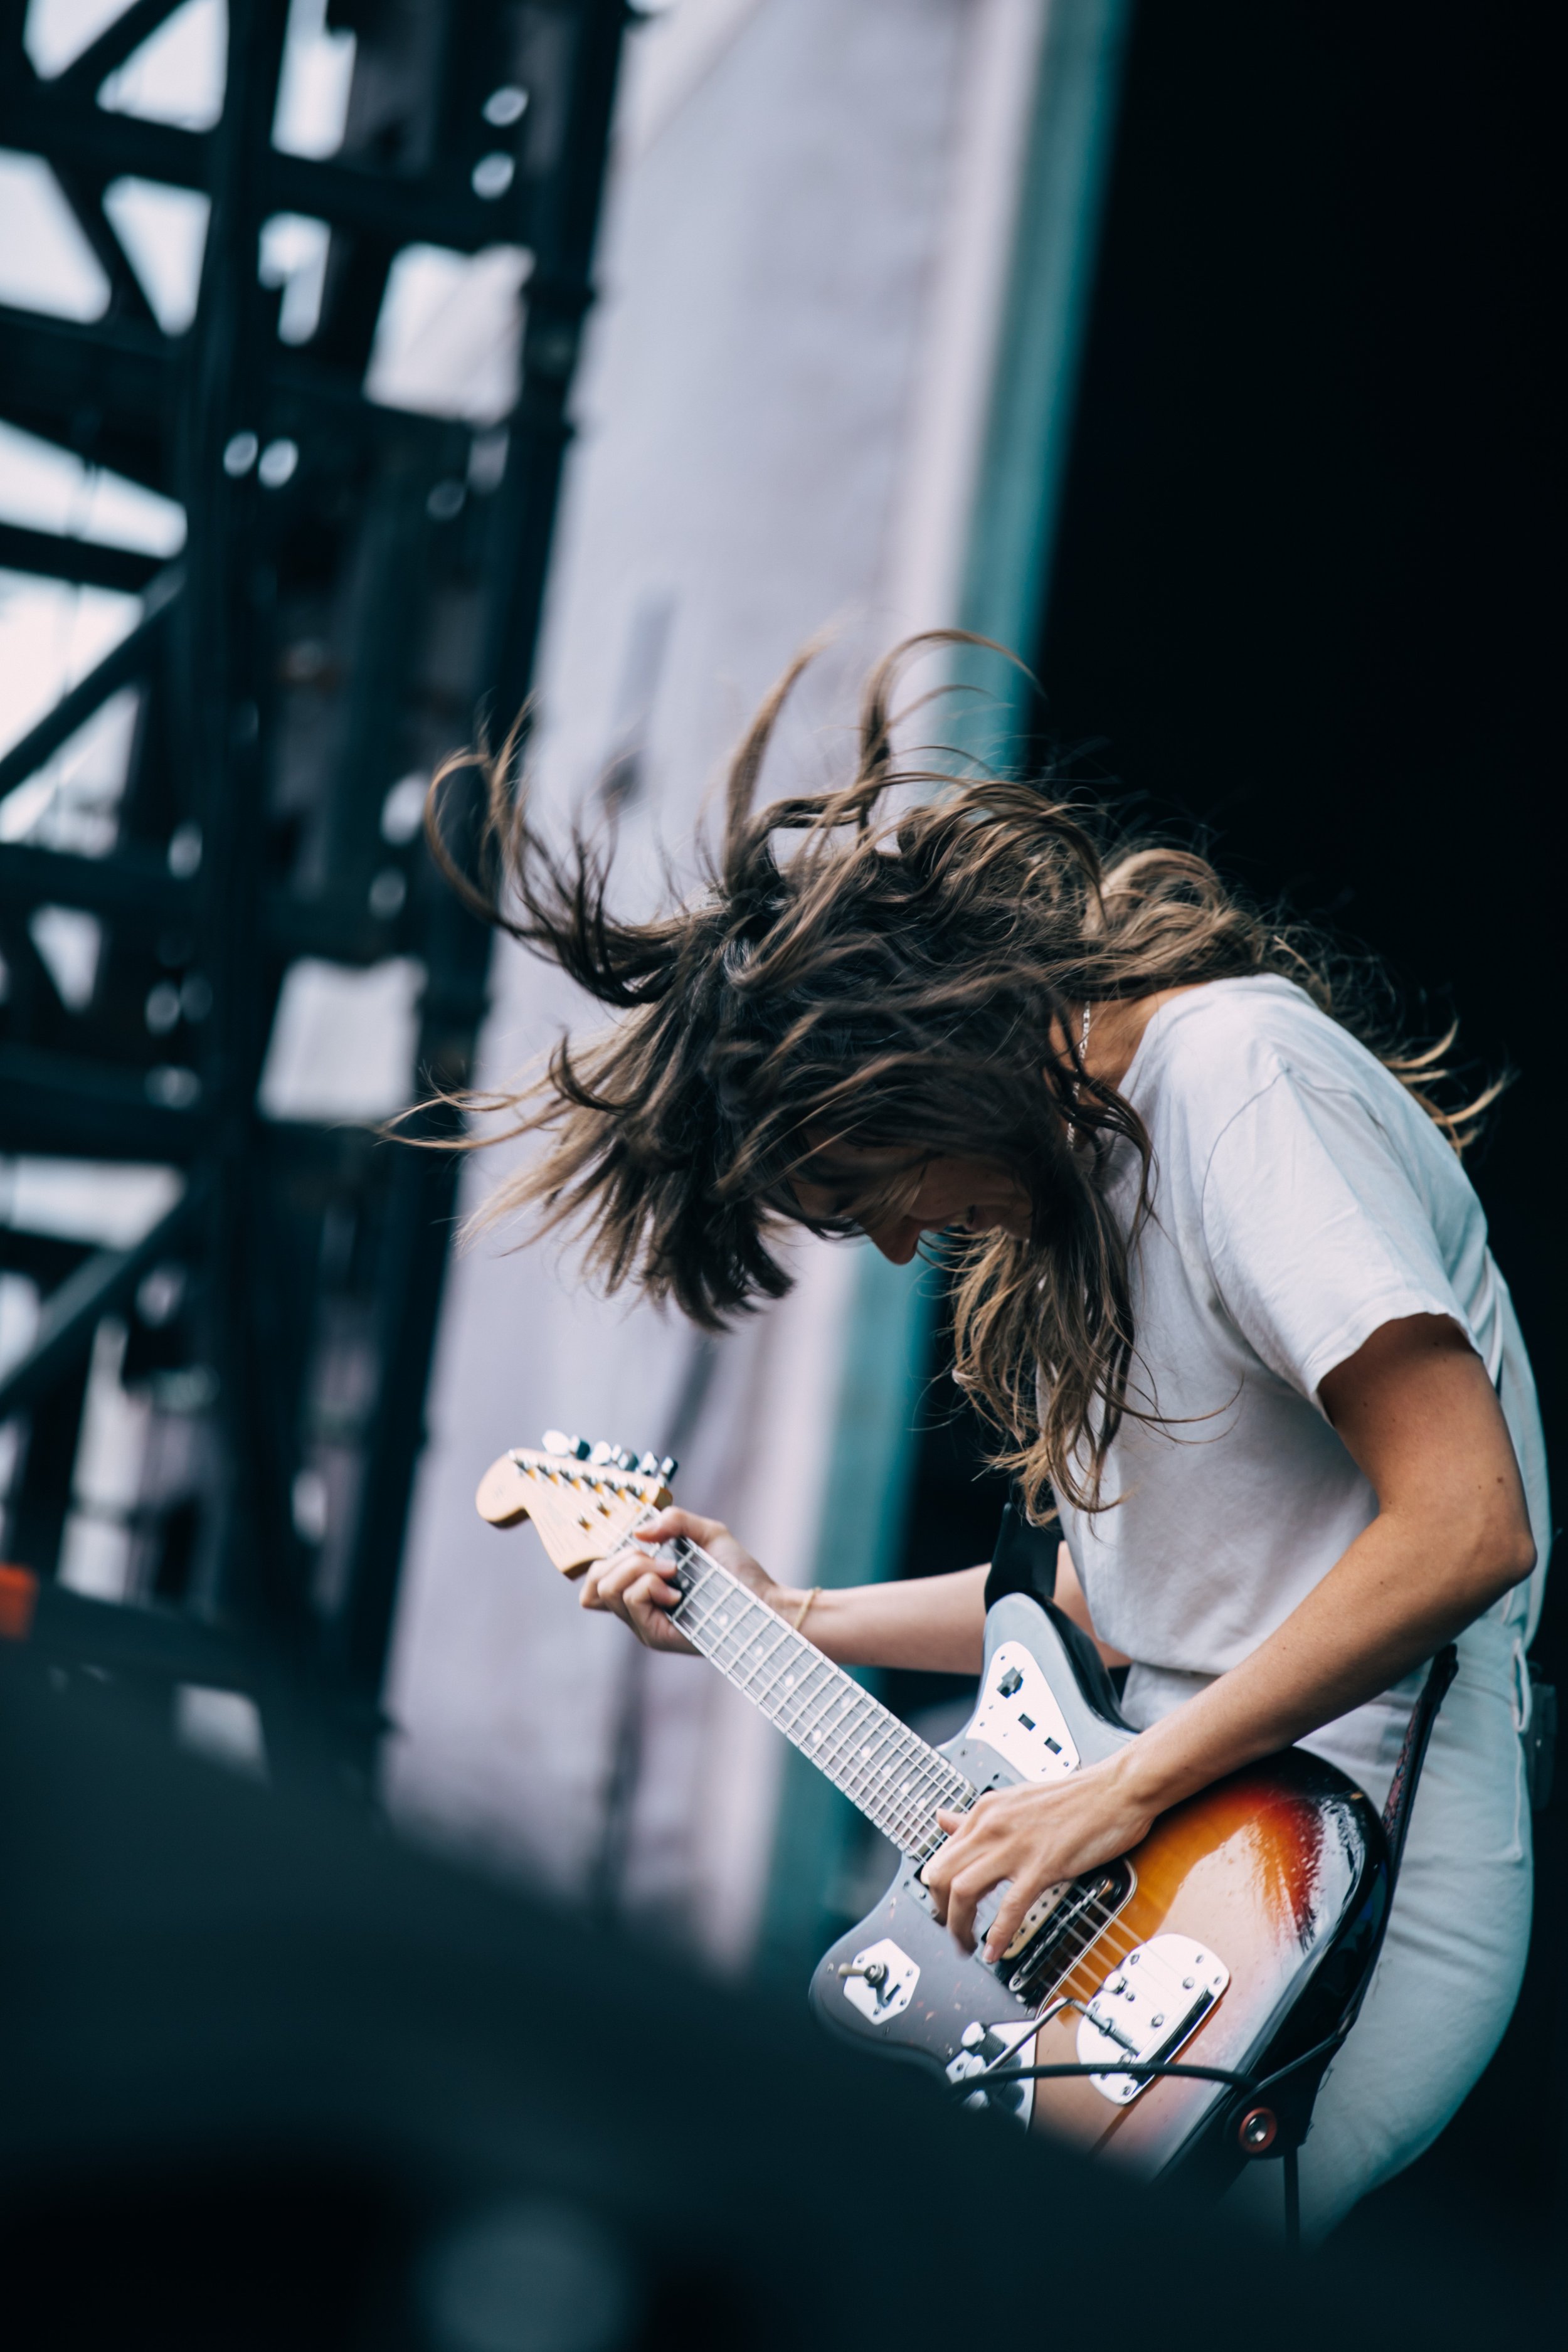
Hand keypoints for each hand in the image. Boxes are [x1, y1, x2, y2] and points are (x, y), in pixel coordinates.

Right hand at [579, 1507, 778, 1655]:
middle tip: (664, 1562)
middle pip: (594, 1584)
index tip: (638, 1550)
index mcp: (644, 1587)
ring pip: (608, 1589)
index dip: (602, 1563)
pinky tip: (677, 1591)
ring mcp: (645, 1623)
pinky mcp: (655, 1635)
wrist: (764, 1602)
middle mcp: (640, 1608)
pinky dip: (650, 1585)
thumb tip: (637, 1532)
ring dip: (638, 1569)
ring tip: (673, 1573)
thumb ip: (674, 1521)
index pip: (594, 1582)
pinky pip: (631, 1600)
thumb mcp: (707, 1532)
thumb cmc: (740, 1573)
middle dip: (623, 1559)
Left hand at [923, 1752, 1156, 1962]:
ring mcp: (1016, 1846)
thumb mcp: (1015, 1801)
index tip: (943, 1907)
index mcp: (986, 1810)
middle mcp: (992, 1825)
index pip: (942, 1854)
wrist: (1118, 1789)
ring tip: (967, 1945)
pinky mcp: (1043, 1865)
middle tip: (950, 1931)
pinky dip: (998, 1935)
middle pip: (941, 1874)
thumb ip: (977, 1817)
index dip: (936, 1888)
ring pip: (963, 1891)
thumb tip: (943, 1819)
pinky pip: (1010, 1907)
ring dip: (959, 1926)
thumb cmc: (1076, 1798)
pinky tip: (995, 1950)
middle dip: (939, 1911)